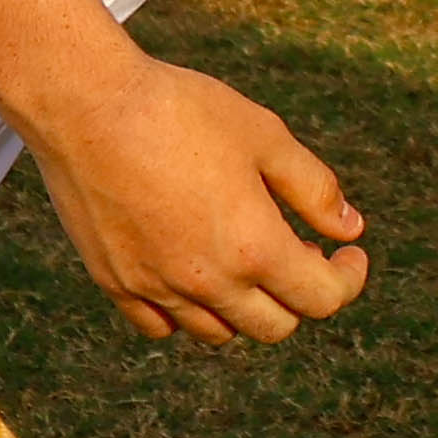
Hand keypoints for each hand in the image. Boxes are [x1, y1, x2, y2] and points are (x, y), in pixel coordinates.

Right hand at [28, 56, 368, 344]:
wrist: (87, 105)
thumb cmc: (182, 110)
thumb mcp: (265, 135)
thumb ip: (314, 188)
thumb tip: (351, 229)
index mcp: (254, 248)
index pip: (321, 299)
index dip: (347, 278)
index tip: (349, 253)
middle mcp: (208, 283)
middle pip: (274, 326)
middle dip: (299, 294)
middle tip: (299, 248)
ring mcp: (157, 289)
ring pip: (218, 332)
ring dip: (245, 306)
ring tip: (245, 257)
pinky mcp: (115, 282)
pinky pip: (161, 324)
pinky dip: (186, 312)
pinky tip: (192, 268)